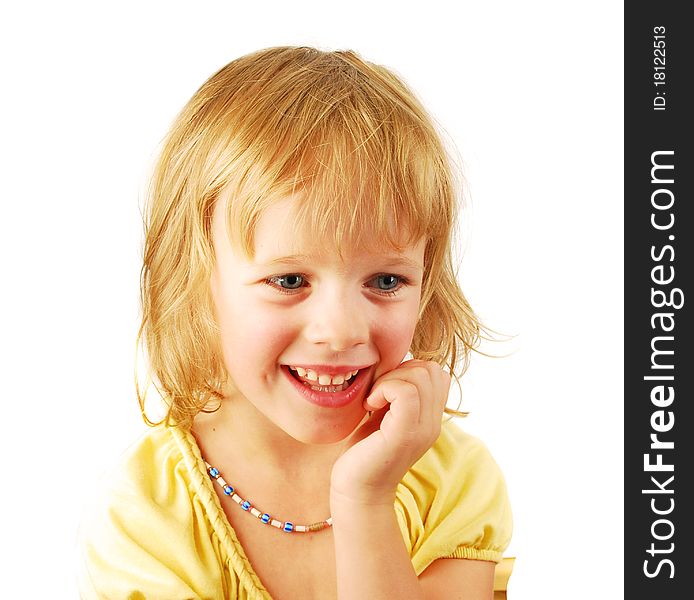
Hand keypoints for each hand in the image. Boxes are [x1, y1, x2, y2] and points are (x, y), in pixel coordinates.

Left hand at [330, 359, 450, 505]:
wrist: (356, 491)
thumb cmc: (363, 451)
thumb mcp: (384, 415)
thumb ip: (395, 394)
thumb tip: (393, 363)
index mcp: (430, 418)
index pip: (436, 372)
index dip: (408, 369)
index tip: (384, 388)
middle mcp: (432, 424)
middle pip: (431, 369)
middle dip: (399, 370)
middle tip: (377, 393)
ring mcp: (422, 430)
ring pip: (421, 375)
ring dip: (390, 379)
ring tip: (373, 401)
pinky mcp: (404, 435)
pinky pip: (406, 392)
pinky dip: (385, 389)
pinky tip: (370, 405)